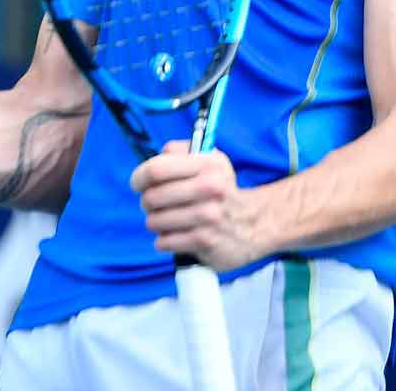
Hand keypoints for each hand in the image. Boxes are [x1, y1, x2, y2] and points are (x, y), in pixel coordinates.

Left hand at [130, 141, 261, 271]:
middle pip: (151, 197)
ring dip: (158, 222)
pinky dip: (166, 240)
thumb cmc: (222, 190)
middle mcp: (210, 188)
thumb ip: (181, 153)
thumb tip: (155, 158)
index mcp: (209, 164)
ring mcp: (208, 216)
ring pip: (154, 222)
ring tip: (172, 219)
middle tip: (159, 203)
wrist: (255, 223)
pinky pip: (164, 242)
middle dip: (148, 202)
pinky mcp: (205, 242)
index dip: (139, 177)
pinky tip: (180, 234)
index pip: (156, 170)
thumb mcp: (211, 161)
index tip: (139, 183)